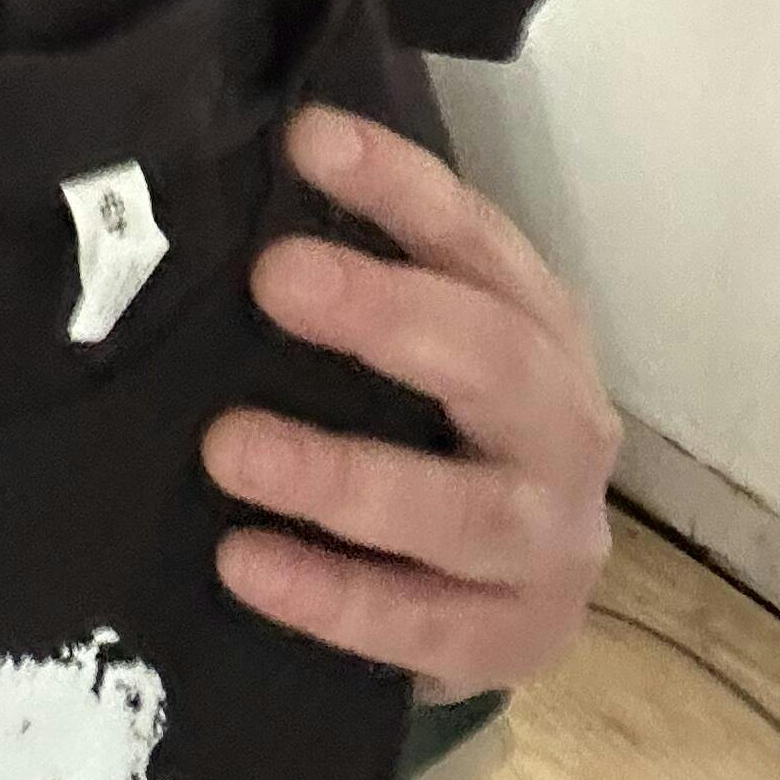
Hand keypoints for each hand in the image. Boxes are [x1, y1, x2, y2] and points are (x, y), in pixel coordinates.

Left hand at [200, 107, 620, 702]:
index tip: (307, 139)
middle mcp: (564, 426)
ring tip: (226, 446)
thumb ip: (345, 288)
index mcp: (538, 329)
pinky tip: (245, 563)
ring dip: (342, 476)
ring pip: (465, 512)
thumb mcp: (409, 354)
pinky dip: (334, 597)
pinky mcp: (517, 640)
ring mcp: (551, 543)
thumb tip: (216, 204)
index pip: (476, 243)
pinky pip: (427, 626)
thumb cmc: (432, 441)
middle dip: (386, 315)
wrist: (504, 602)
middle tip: (275, 276)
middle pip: (496, 361)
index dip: (400, 187)